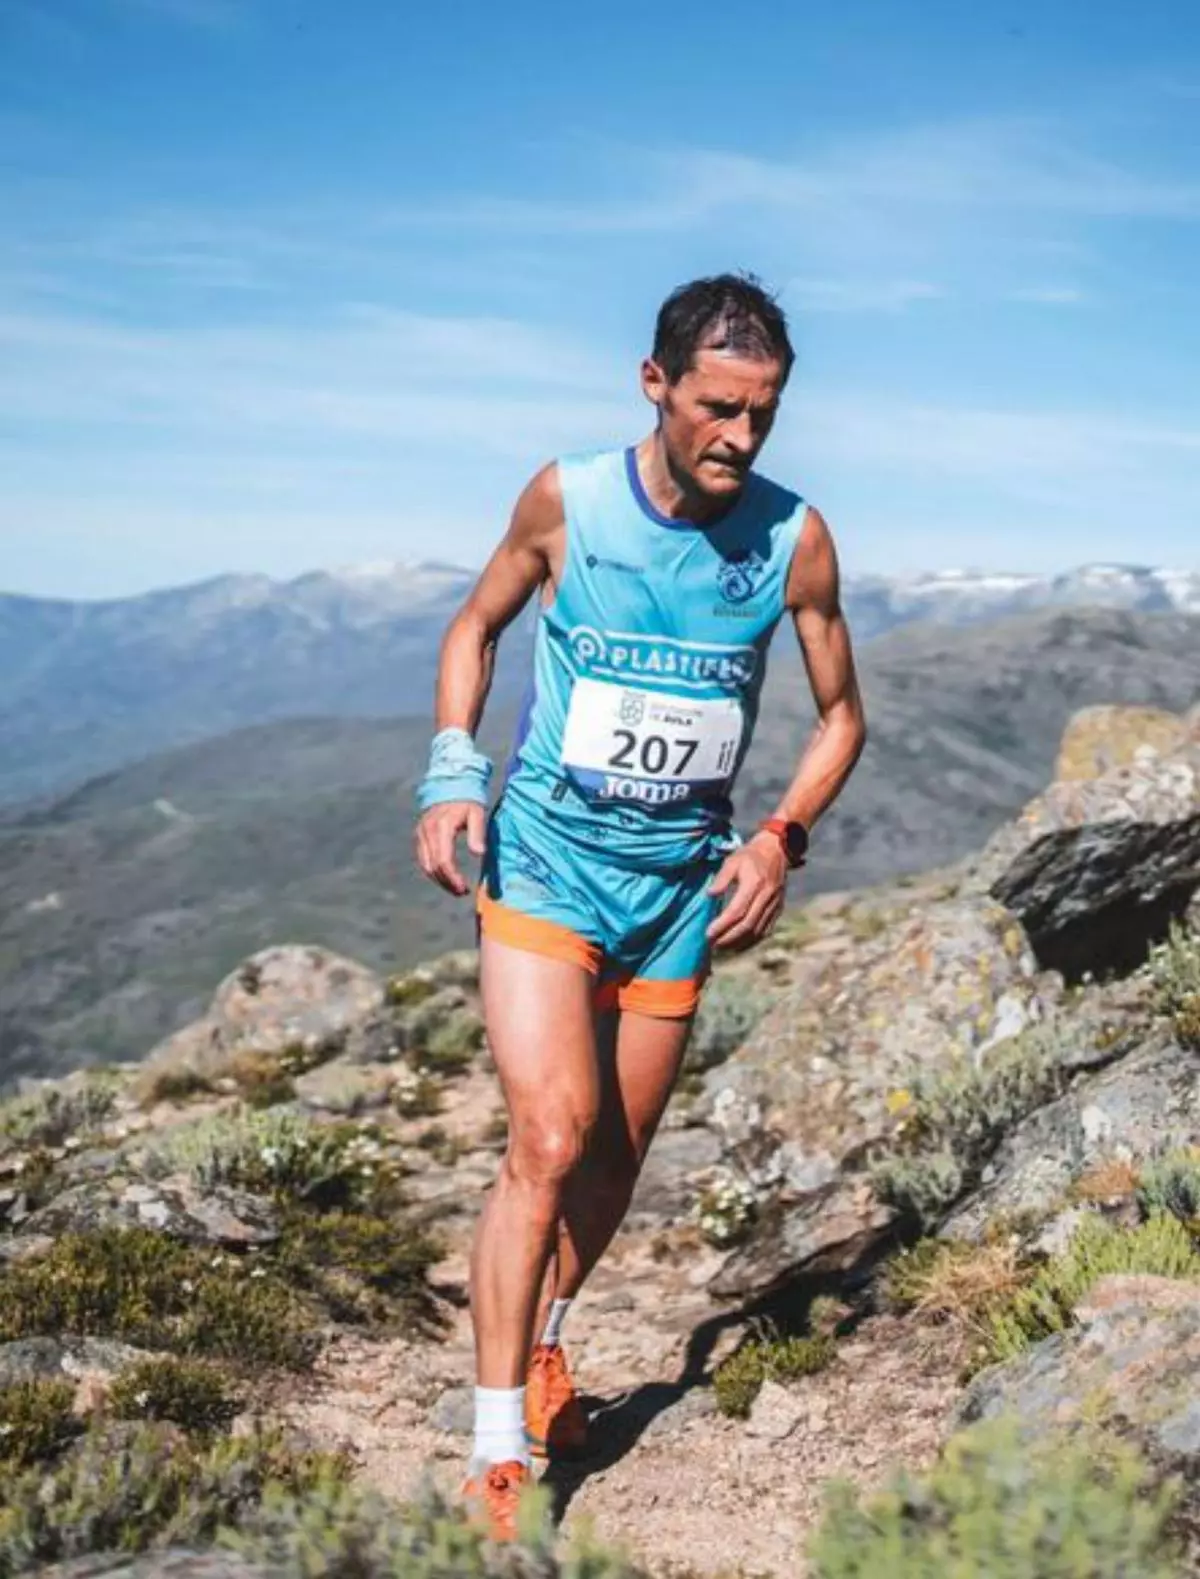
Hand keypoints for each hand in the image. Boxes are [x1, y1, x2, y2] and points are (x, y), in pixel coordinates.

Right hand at [414, 801, 486, 895]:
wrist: (451, 784)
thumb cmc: (468, 801)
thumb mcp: (477, 814)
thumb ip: (477, 833)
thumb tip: (479, 853)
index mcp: (442, 827)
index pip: (444, 860)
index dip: (453, 878)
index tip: (464, 889)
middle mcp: (427, 831)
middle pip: (433, 866)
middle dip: (447, 882)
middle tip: (461, 892)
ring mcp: (421, 833)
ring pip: (425, 865)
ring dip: (439, 880)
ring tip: (455, 888)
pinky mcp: (419, 835)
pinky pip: (423, 858)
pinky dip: (433, 871)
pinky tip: (446, 877)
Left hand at [705, 833, 788, 951]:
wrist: (777, 851)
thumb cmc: (750, 855)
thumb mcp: (732, 860)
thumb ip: (721, 878)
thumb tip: (710, 895)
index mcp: (754, 884)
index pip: (737, 911)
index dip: (722, 925)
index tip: (708, 934)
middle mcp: (766, 896)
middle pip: (747, 925)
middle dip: (729, 938)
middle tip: (712, 945)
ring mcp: (775, 905)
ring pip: (758, 931)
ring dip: (739, 943)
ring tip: (723, 947)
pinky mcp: (778, 909)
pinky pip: (766, 930)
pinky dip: (752, 941)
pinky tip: (739, 945)